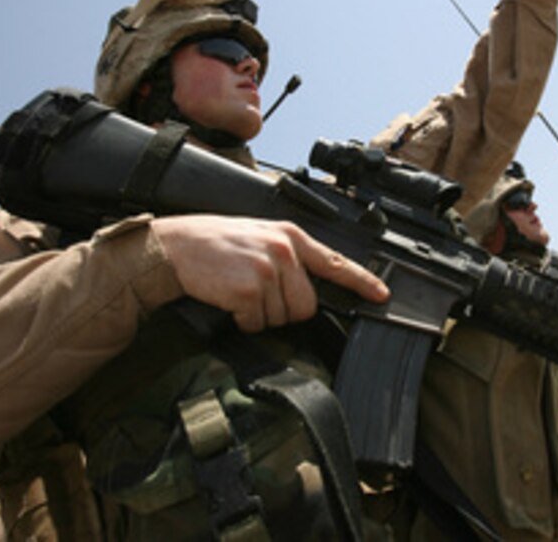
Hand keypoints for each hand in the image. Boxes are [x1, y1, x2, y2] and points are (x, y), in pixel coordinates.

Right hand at [152, 215, 388, 331]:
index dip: (362, 282)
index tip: (382, 296)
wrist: (176, 247)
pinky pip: (257, 323)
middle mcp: (284, 250)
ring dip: (260, 315)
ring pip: (283, 317)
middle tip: (257, 294)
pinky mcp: (250, 288)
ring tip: (239, 291)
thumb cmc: (215, 245)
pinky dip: (242, 320)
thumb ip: (288, 256)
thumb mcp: (260, 237)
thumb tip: (308, 288)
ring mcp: (268, 269)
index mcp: (290, 236)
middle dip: (284, 310)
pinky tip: (229, 300)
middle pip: (307, 304)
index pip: (335, 261)